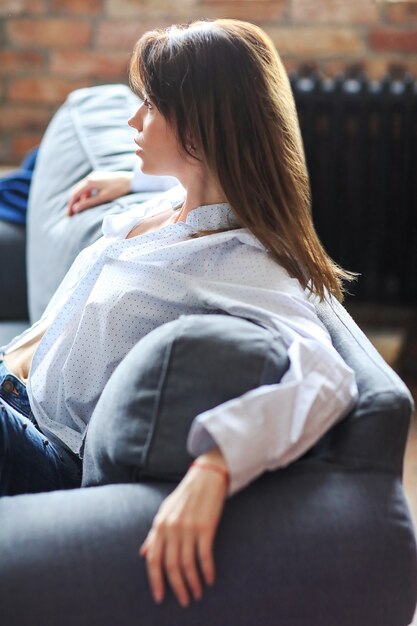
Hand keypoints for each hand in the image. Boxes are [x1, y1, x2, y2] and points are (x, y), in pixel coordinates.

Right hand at [67, 171, 133, 215]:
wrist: (130, 180)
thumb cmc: (118, 189)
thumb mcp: (102, 198)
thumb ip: (89, 203)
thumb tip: (76, 208)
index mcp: (90, 182)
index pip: (75, 194)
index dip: (71, 205)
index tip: (69, 215)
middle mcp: (90, 177)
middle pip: (77, 191)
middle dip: (73, 203)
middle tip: (71, 214)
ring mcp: (94, 177)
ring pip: (82, 189)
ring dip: (80, 199)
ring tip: (80, 210)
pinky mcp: (99, 178)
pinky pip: (88, 187)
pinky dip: (86, 195)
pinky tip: (88, 202)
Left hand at [140, 448, 228, 607]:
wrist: (206, 477)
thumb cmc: (185, 496)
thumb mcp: (165, 512)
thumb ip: (154, 534)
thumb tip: (144, 553)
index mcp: (159, 525)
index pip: (154, 560)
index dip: (155, 581)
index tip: (159, 598)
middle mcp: (172, 528)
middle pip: (171, 566)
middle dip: (177, 587)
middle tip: (184, 601)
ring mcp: (189, 528)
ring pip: (188, 564)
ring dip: (192, 583)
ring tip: (196, 594)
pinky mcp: (206, 528)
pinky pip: (205, 556)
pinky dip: (206, 571)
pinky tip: (209, 580)